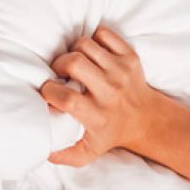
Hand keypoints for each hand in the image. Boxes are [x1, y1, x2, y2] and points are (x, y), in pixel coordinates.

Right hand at [39, 26, 163, 166]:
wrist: (147, 119)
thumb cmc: (111, 133)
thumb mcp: (88, 152)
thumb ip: (64, 155)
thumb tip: (42, 151)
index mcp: (98, 115)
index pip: (68, 98)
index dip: (50, 91)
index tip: (47, 92)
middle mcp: (110, 91)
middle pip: (75, 63)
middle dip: (59, 64)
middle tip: (59, 72)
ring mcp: (121, 71)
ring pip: (86, 44)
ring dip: (73, 51)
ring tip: (74, 63)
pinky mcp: (130, 56)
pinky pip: (103, 34)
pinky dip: (93, 40)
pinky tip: (91, 54)